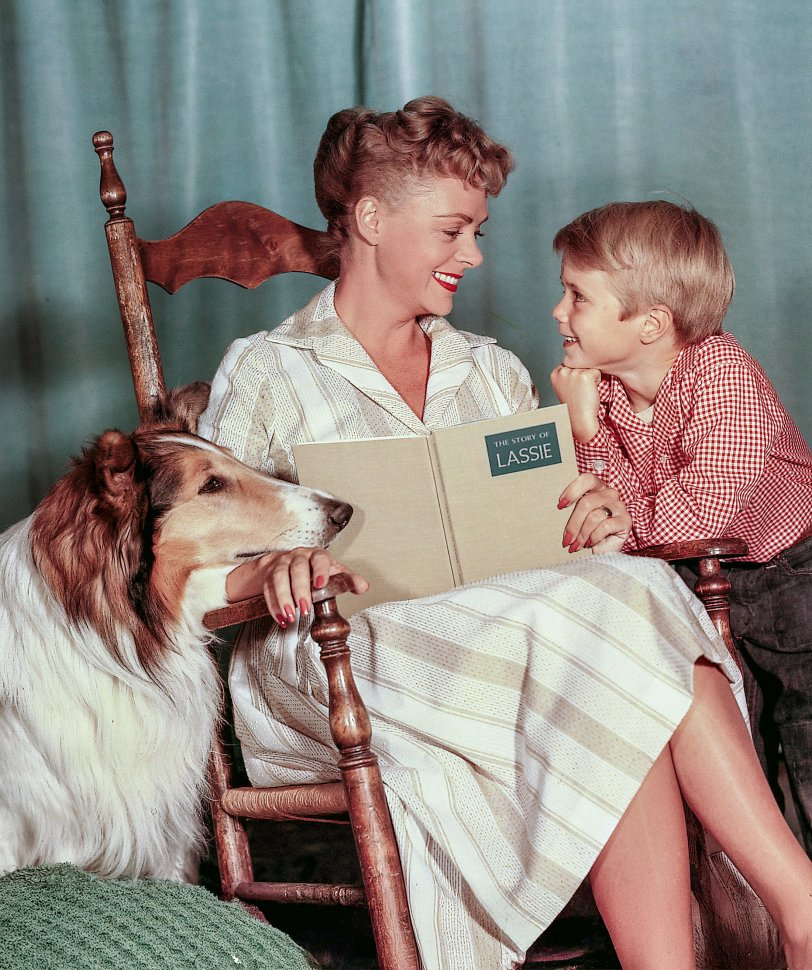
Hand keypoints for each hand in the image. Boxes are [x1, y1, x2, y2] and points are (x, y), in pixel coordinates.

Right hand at [226, 547, 368, 627]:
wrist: (287, 563)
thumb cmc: (314, 569)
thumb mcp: (332, 571)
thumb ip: (348, 579)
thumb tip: (363, 587)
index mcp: (316, 555)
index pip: (319, 558)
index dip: (320, 570)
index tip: (321, 584)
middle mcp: (298, 557)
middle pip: (297, 569)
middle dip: (300, 589)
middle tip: (305, 608)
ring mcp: (281, 565)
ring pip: (279, 578)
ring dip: (284, 598)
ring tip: (290, 615)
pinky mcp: (268, 576)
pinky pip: (267, 590)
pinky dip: (273, 605)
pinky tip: (281, 618)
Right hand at [550, 365, 600, 442]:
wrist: (580, 419)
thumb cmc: (574, 406)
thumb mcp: (564, 387)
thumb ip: (566, 374)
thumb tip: (576, 362)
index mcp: (555, 374)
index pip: (570, 364)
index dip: (575, 376)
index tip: (573, 388)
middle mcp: (562, 372)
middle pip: (579, 364)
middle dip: (582, 376)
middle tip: (579, 391)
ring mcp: (573, 373)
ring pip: (588, 368)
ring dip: (590, 379)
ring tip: (584, 392)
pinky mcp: (585, 375)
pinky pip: (597, 372)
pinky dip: (597, 382)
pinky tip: (589, 392)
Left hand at [558, 473, 631, 554]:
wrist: (606, 549)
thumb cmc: (592, 532)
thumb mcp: (580, 519)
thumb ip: (574, 514)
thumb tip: (563, 512)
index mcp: (598, 488)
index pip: (587, 480)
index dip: (572, 491)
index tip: (560, 505)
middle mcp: (610, 494)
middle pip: (586, 502)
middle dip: (573, 524)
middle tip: (567, 539)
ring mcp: (619, 506)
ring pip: (593, 517)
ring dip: (582, 535)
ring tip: (578, 544)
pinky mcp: (625, 521)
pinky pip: (604, 527)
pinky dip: (594, 537)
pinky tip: (591, 542)